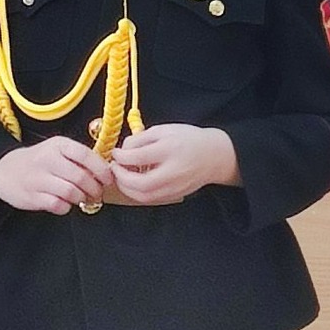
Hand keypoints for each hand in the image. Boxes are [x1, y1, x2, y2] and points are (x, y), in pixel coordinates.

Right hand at [0, 136, 111, 214]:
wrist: (4, 170)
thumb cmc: (39, 161)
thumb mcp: (56, 150)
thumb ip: (78, 158)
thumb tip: (106, 172)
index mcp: (57, 145)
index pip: (85, 155)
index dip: (101, 169)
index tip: (108, 179)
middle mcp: (47, 159)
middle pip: (81, 177)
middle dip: (94, 189)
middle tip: (97, 194)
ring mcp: (38, 178)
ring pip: (71, 192)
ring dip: (81, 198)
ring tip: (81, 198)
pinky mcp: (31, 196)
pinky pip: (58, 205)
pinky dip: (66, 207)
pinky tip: (64, 203)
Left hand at [108, 124, 238, 205]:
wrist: (214, 155)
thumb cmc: (188, 139)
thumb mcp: (164, 130)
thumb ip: (141, 139)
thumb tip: (122, 150)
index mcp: (169, 150)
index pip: (137, 157)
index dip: (120, 156)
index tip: (115, 153)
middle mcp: (173, 172)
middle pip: (140, 184)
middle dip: (121, 177)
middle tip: (115, 167)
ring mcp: (175, 187)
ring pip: (144, 196)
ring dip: (127, 188)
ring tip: (122, 176)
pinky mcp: (175, 195)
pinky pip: (151, 199)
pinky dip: (137, 193)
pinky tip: (134, 183)